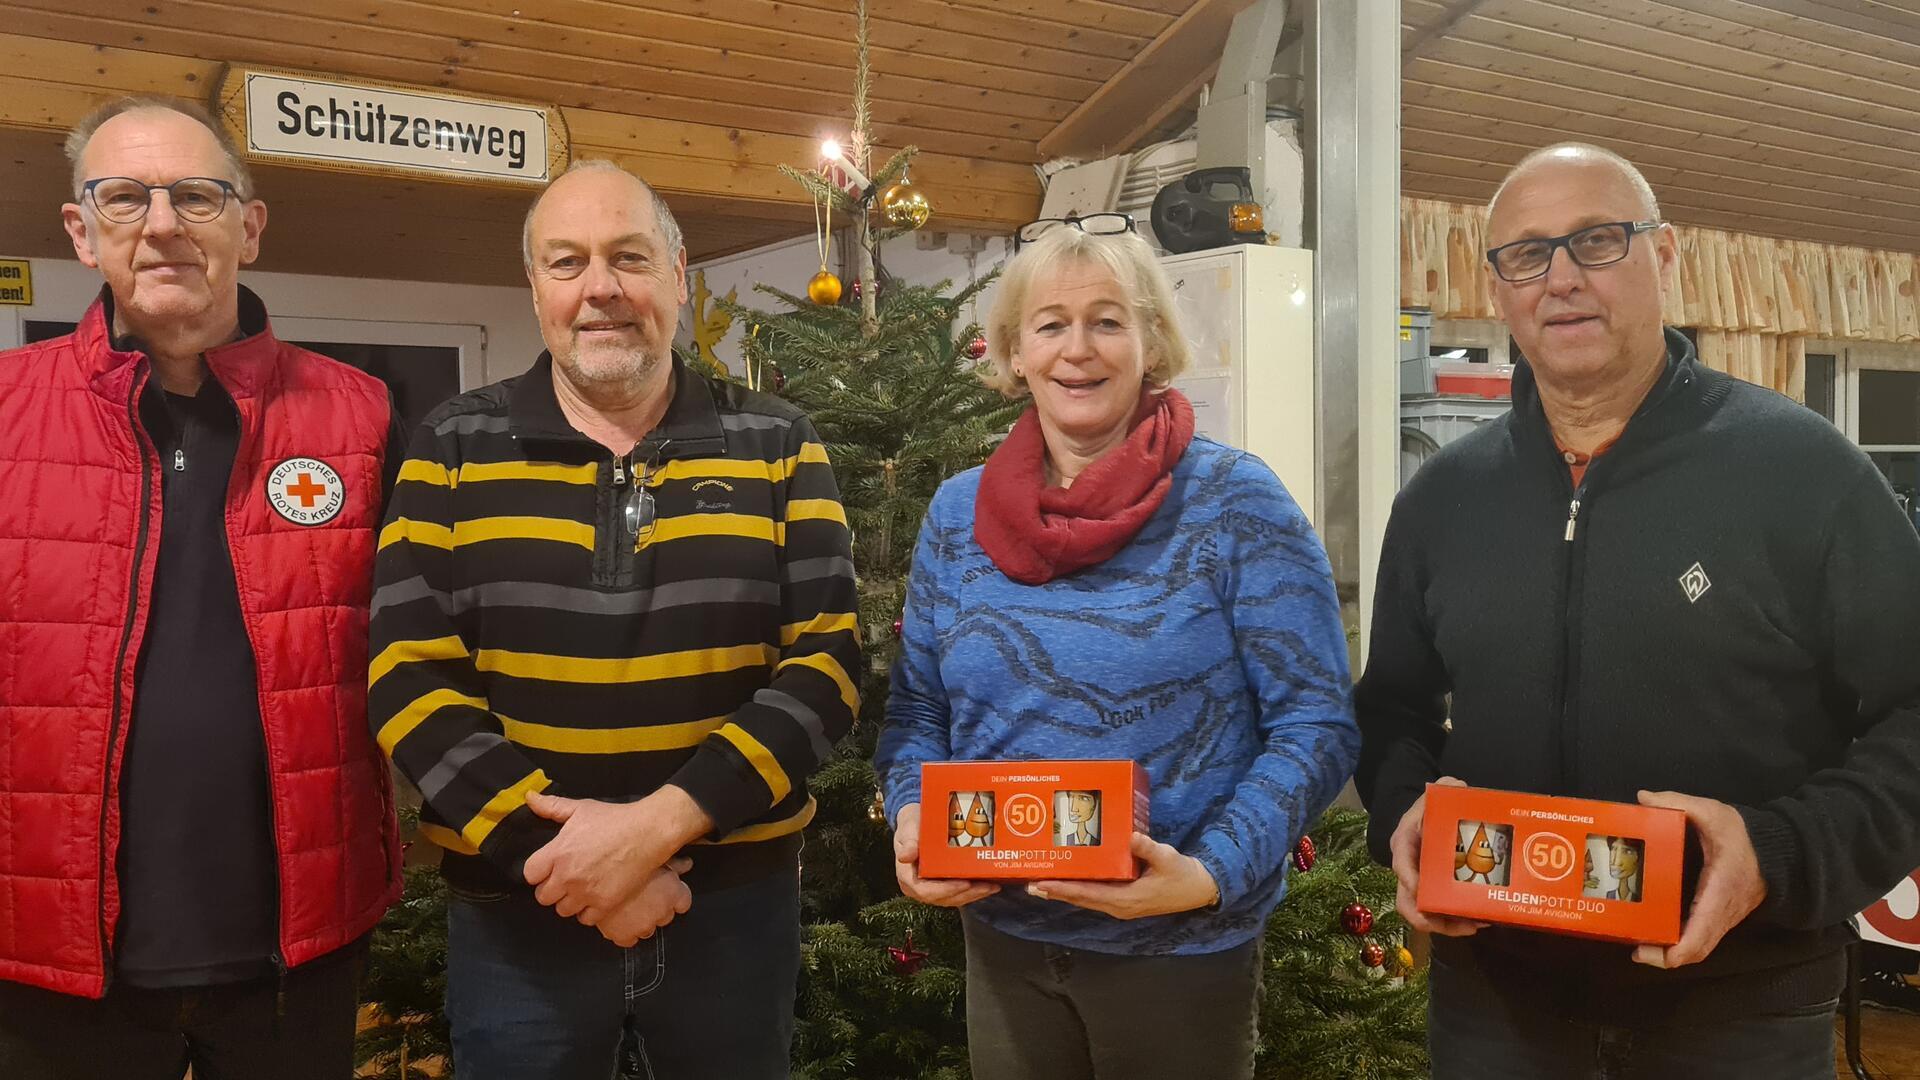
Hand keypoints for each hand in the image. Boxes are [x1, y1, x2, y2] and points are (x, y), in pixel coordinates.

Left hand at [523, 786, 711, 917]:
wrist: (648, 832)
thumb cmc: (614, 819)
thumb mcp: (580, 808)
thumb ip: (551, 806)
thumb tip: (528, 797)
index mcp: (558, 853)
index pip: (530, 875)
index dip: (538, 872)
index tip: (549, 868)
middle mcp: (567, 876)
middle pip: (543, 897)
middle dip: (552, 888)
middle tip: (566, 879)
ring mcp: (586, 893)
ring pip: (563, 910)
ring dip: (569, 901)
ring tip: (580, 889)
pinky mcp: (604, 904)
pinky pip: (585, 919)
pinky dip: (588, 911)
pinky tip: (594, 898)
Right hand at [580, 856, 693, 946]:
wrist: (595, 872)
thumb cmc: (626, 859)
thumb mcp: (654, 855)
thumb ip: (675, 863)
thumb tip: (688, 864)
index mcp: (674, 892)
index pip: (684, 903)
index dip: (674, 896)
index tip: (665, 891)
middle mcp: (662, 912)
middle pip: (666, 916)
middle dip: (656, 908)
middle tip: (642, 896)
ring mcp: (643, 926)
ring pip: (648, 930)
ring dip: (640, 920)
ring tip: (628, 905)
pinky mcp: (623, 936)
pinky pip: (628, 941)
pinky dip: (623, 932)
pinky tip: (619, 918)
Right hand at [893, 803, 999, 906]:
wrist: (916, 823)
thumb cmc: (911, 827)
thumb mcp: (907, 830)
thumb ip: (908, 843)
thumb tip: (904, 856)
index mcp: (908, 877)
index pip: (926, 892)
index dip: (946, 891)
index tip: (964, 883)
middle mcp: (919, 887)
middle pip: (944, 898)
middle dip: (966, 894)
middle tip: (986, 886)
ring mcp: (932, 888)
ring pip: (954, 898)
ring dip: (974, 895)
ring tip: (992, 886)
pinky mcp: (943, 886)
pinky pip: (959, 893)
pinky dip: (974, 891)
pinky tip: (989, 884)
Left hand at [1025, 833, 1217, 919]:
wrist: (1200, 889)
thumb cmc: (1183, 875)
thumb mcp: (1168, 859)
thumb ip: (1148, 848)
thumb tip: (1131, 836)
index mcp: (1126, 899)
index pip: (1088, 894)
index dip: (1063, 889)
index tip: (1042, 883)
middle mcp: (1119, 906)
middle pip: (1081, 899)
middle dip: (1056, 891)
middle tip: (1030, 883)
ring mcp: (1121, 904)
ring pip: (1086, 898)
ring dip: (1065, 891)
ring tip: (1041, 882)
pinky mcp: (1124, 899)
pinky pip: (1096, 895)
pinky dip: (1079, 888)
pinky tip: (1069, 879)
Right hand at [1390, 776, 1487, 936]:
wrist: (1434, 815)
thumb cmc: (1433, 806)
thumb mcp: (1439, 792)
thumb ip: (1447, 788)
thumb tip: (1457, 787)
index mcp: (1405, 843)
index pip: (1401, 865)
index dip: (1411, 882)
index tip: (1425, 893)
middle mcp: (1409, 869)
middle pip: (1408, 903)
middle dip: (1432, 919)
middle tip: (1462, 924)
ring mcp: (1421, 884)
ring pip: (1424, 914)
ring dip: (1448, 926)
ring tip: (1476, 925)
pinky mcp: (1436, 892)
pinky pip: (1441, 913)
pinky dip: (1457, 921)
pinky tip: (1481, 920)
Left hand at [1632, 790, 1765, 968]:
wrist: (1779, 850)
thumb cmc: (1744, 835)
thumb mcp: (1713, 813)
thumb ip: (1678, 803)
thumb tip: (1643, 798)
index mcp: (1720, 891)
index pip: (1700, 934)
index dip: (1676, 951)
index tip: (1647, 953)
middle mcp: (1723, 913)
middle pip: (1697, 950)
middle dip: (1665, 957)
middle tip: (1634, 950)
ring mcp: (1724, 918)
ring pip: (1700, 948)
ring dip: (1672, 953)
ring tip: (1639, 943)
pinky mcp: (1722, 916)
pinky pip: (1702, 938)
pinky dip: (1681, 942)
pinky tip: (1657, 931)